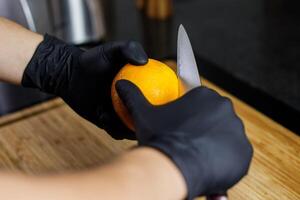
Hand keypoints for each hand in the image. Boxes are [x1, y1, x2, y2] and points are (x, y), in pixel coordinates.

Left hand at [22, 35, 147, 138]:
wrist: (70, 74)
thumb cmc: (91, 61)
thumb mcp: (111, 50)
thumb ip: (128, 49)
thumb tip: (145, 61)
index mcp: (142, 89)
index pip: (159, 99)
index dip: (163, 106)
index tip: (159, 105)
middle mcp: (134, 104)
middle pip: (148, 118)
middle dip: (148, 122)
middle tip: (139, 115)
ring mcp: (122, 116)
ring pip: (133, 129)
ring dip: (128, 127)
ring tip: (114, 114)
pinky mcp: (110, 124)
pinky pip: (115, 131)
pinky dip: (112, 127)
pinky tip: (103, 115)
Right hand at [116, 80, 252, 198]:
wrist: (173, 167)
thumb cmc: (159, 138)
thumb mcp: (143, 114)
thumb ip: (133, 96)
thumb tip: (120, 84)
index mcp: (204, 95)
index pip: (200, 104)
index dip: (190, 118)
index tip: (184, 130)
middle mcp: (225, 108)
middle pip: (214, 119)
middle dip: (204, 130)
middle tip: (189, 143)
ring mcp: (237, 130)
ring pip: (224, 136)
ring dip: (214, 144)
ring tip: (197, 155)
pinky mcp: (244, 152)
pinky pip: (234, 154)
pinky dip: (224, 160)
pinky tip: (208, 164)